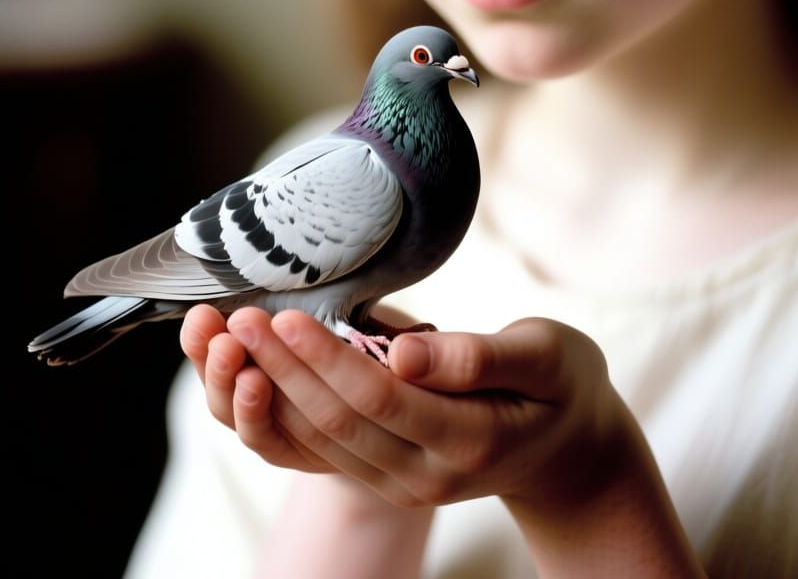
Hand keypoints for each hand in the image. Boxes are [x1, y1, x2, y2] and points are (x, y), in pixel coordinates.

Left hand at [183, 307, 702, 574]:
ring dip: (268, 392)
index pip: (377, 399)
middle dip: (280, 369)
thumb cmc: (562, 386)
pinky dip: (281, 414)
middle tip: (236, 316)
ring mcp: (401, 482)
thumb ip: (479, 357)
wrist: (569, 451)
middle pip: (335, 421)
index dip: (325, 358)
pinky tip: (254, 374)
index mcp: (466, 441)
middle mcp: (423, 474)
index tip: (283, 315)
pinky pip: (321, 450)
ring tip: (228, 341)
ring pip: (318, 442)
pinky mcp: (387, 474)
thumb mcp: (544, 357)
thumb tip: (404, 350)